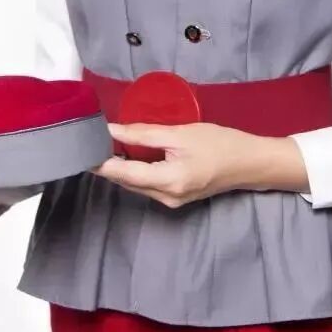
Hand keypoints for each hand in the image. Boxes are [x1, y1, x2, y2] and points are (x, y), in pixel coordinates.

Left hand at [90, 120, 278, 207]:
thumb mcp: (180, 134)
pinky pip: (146, 185)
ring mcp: (170, 202)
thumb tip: (111, 130)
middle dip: (106, 162)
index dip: (98, 161)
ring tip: (106, 144)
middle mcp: (165, 198)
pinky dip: (135, 171)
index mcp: (167, 182)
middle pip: (125, 181)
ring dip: (120, 166)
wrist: (251, 163)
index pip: (121, 174)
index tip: (80, 146)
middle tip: (90, 139)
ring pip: (134, 184)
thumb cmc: (220, 144)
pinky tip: (130, 155)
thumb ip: (143, 134)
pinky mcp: (175, 199)